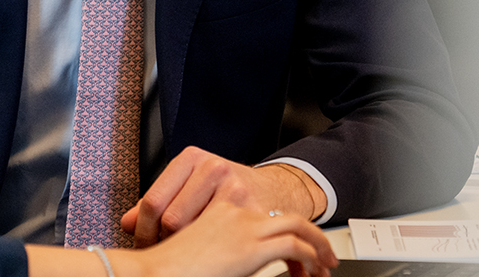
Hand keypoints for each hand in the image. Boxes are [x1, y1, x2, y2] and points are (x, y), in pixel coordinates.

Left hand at [122, 147, 323, 247]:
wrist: (273, 191)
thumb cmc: (224, 190)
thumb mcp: (190, 184)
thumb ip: (159, 200)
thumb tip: (127, 223)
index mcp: (192, 158)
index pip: (153, 201)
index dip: (144, 230)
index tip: (144, 243)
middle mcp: (214, 168)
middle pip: (171, 219)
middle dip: (163, 241)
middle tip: (164, 252)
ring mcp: (235, 189)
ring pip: (193, 232)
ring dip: (184, 248)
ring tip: (183, 253)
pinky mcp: (254, 212)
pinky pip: (220, 241)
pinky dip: (209, 252)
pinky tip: (207, 254)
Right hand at [132, 201, 335, 276]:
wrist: (153, 272)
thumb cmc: (168, 267)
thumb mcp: (198, 248)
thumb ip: (220, 245)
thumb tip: (231, 260)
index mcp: (219, 208)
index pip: (263, 214)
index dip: (283, 232)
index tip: (293, 253)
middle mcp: (234, 210)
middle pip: (285, 216)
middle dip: (311, 236)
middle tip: (322, 255)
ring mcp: (243, 225)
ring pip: (296, 226)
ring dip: (317, 245)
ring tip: (325, 264)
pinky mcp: (250, 245)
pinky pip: (294, 245)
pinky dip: (309, 257)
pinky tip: (311, 271)